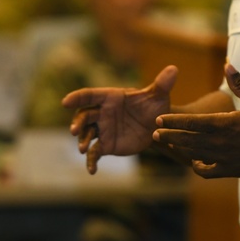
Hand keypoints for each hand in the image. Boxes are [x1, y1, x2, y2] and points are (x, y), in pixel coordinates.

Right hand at [62, 65, 177, 173]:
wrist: (157, 127)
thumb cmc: (155, 106)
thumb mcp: (159, 96)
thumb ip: (163, 84)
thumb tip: (174, 69)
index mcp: (111, 97)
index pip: (90, 95)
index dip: (77, 98)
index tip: (65, 102)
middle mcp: (103, 113)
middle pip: (84, 115)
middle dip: (77, 122)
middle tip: (75, 131)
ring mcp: (103, 129)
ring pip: (86, 134)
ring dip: (82, 140)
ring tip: (82, 149)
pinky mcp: (107, 144)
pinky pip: (95, 152)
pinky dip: (91, 161)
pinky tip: (92, 170)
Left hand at [153, 63, 239, 178]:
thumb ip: (239, 83)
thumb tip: (227, 65)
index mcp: (223, 124)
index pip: (191, 122)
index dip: (173, 122)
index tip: (159, 119)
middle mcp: (219, 142)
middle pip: (186, 140)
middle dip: (169, 136)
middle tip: (155, 133)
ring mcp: (223, 158)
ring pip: (193, 154)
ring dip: (179, 149)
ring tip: (168, 144)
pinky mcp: (230, 170)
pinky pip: (207, 171)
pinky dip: (198, 166)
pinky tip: (195, 160)